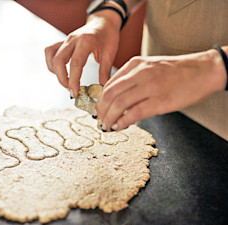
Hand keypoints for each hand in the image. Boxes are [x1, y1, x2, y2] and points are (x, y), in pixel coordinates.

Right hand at [45, 10, 120, 96]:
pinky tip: (60, 70)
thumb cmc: (108, 36)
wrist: (103, 21)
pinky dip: (51, 63)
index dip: (73, 80)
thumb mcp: (110, 53)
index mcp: (86, 42)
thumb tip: (101, 87)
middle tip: (71, 89)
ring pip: (51, 56)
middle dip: (62, 79)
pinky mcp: (62, 42)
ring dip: (55, 72)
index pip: (75, 63)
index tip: (75, 93)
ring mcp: (65, 40)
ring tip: (67, 80)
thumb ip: (105, 70)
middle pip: (58, 61)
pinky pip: (50, 51)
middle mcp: (72, 40)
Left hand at [96, 49, 226, 131]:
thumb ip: (131, 79)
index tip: (98, 111)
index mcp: (135, 64)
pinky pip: (134, 113)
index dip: (100, 100)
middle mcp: (140, 73)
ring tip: (107, 126)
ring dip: (109, 118)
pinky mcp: (161, 101)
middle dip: (101, 111)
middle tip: (99, 121)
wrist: (204, 70)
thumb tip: (116, 100)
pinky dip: (122, 122)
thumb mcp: (149, 67)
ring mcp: (150, 86)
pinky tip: (119, 127)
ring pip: (119, 104)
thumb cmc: (176, 71)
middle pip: (110, 94)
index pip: (109, 84)